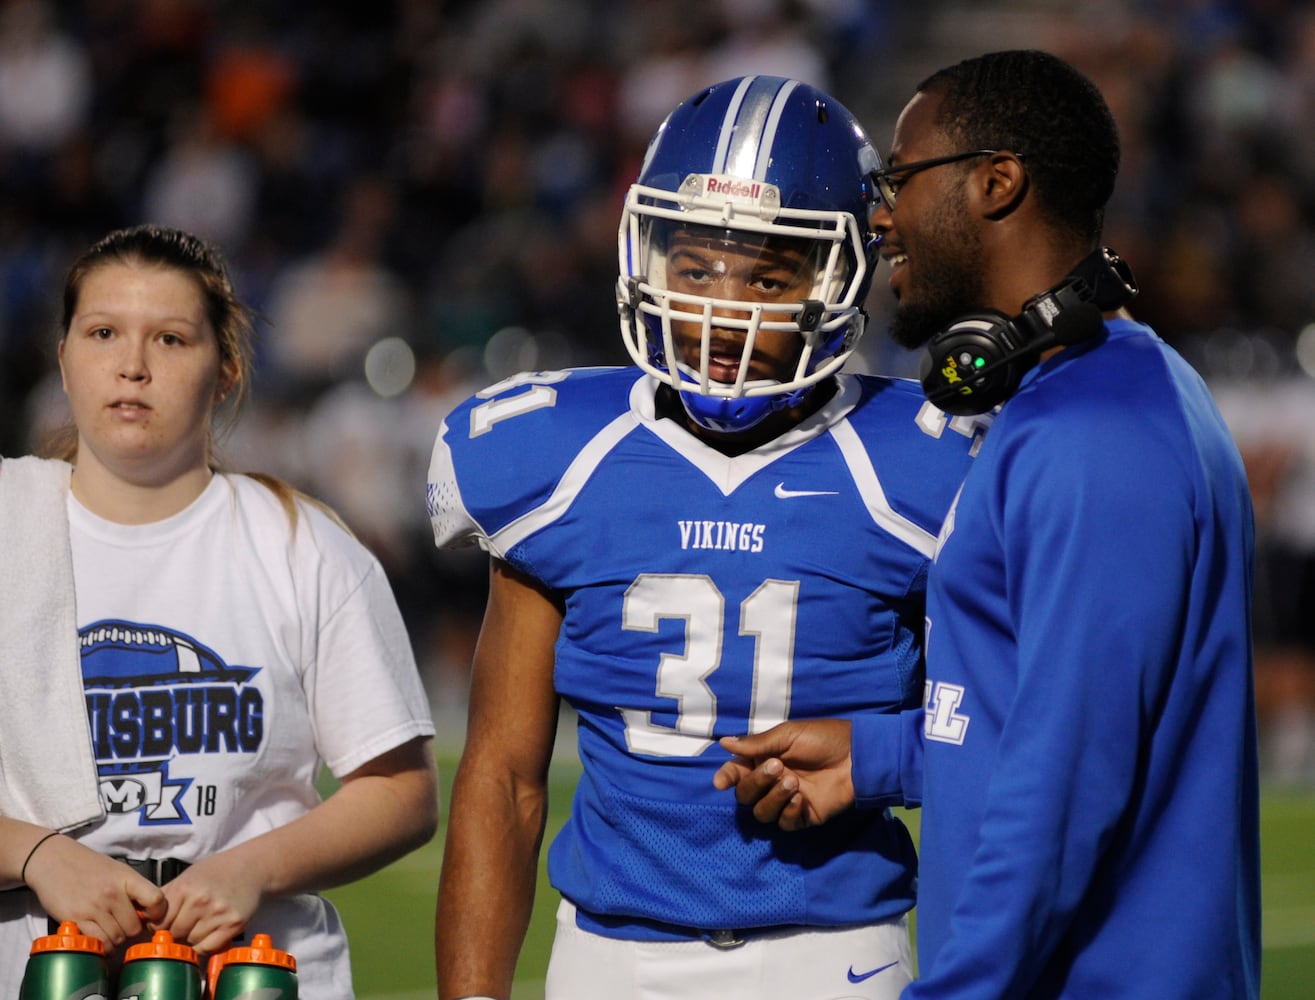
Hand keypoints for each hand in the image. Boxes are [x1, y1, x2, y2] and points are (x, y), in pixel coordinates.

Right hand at [24, 835, 165, 947]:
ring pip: (117, 938)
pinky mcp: (75, 919)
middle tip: (124, 926)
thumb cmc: (90, 867)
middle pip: (135, 927)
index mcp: (127, 878)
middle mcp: (112, 893)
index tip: (150, 916)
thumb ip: (134, 890)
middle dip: (132, 931)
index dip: (158, 913)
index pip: (156, 899)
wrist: (54, 861)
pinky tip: (99, 938)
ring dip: (116, 940)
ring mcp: (93, 908)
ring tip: (110, 931)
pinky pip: (97, 942)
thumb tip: (151, 914)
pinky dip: (101, 945)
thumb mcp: (119, 871)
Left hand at [158, 850, 262, 955]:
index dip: (160, 926)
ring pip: (191, 942)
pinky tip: (209, 933)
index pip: (159, 922)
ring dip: (192, 938)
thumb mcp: (188, 876)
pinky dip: (206, 945)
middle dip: (177, 932)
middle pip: (175, 934)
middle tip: (185, 924)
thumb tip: (142, 916)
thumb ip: (166, 895)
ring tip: (200, 925)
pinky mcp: (233, 924)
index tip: (165, 924)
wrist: (252, 867)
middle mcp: (201, 901)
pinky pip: (209, 947)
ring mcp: (218, 914)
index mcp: (185, 888)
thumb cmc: (217, 871)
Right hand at [712, 719, 854, 830]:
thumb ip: (756, 744)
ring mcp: (787, 801)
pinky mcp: (803, 816)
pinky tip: (800, 798)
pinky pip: (783, 823)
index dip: (726, 777)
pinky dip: (787, 811)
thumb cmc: (823, 739)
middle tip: (777, 766)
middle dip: (755, 783)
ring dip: (772, 797)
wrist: (857, 756)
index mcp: (763, 760)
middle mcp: (771, 782)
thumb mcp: (788, 735)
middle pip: (745, 795)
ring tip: (793, 781)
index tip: (721, 782)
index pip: (736, 773)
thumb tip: (724, 743)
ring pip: (761, 813)